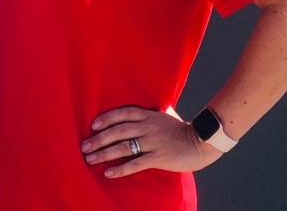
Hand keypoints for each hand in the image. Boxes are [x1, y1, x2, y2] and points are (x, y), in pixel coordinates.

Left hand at [80, 106, 222, 177]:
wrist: (202, 141)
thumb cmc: (182, 129)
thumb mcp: (164, 115)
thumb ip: (149, 115)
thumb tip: (136, 114)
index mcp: (148, 115)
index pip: (122, 113)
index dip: (106, 118)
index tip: (93, 125)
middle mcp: (147, 126)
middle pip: (118, 131)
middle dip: (99, 138)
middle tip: (84, 145)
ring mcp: (152, 142)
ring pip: (123, 146)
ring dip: (104, 153)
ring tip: (90, 158)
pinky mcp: (158, 157)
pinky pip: (135, 163)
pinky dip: (121, 168)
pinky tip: (109, 172)